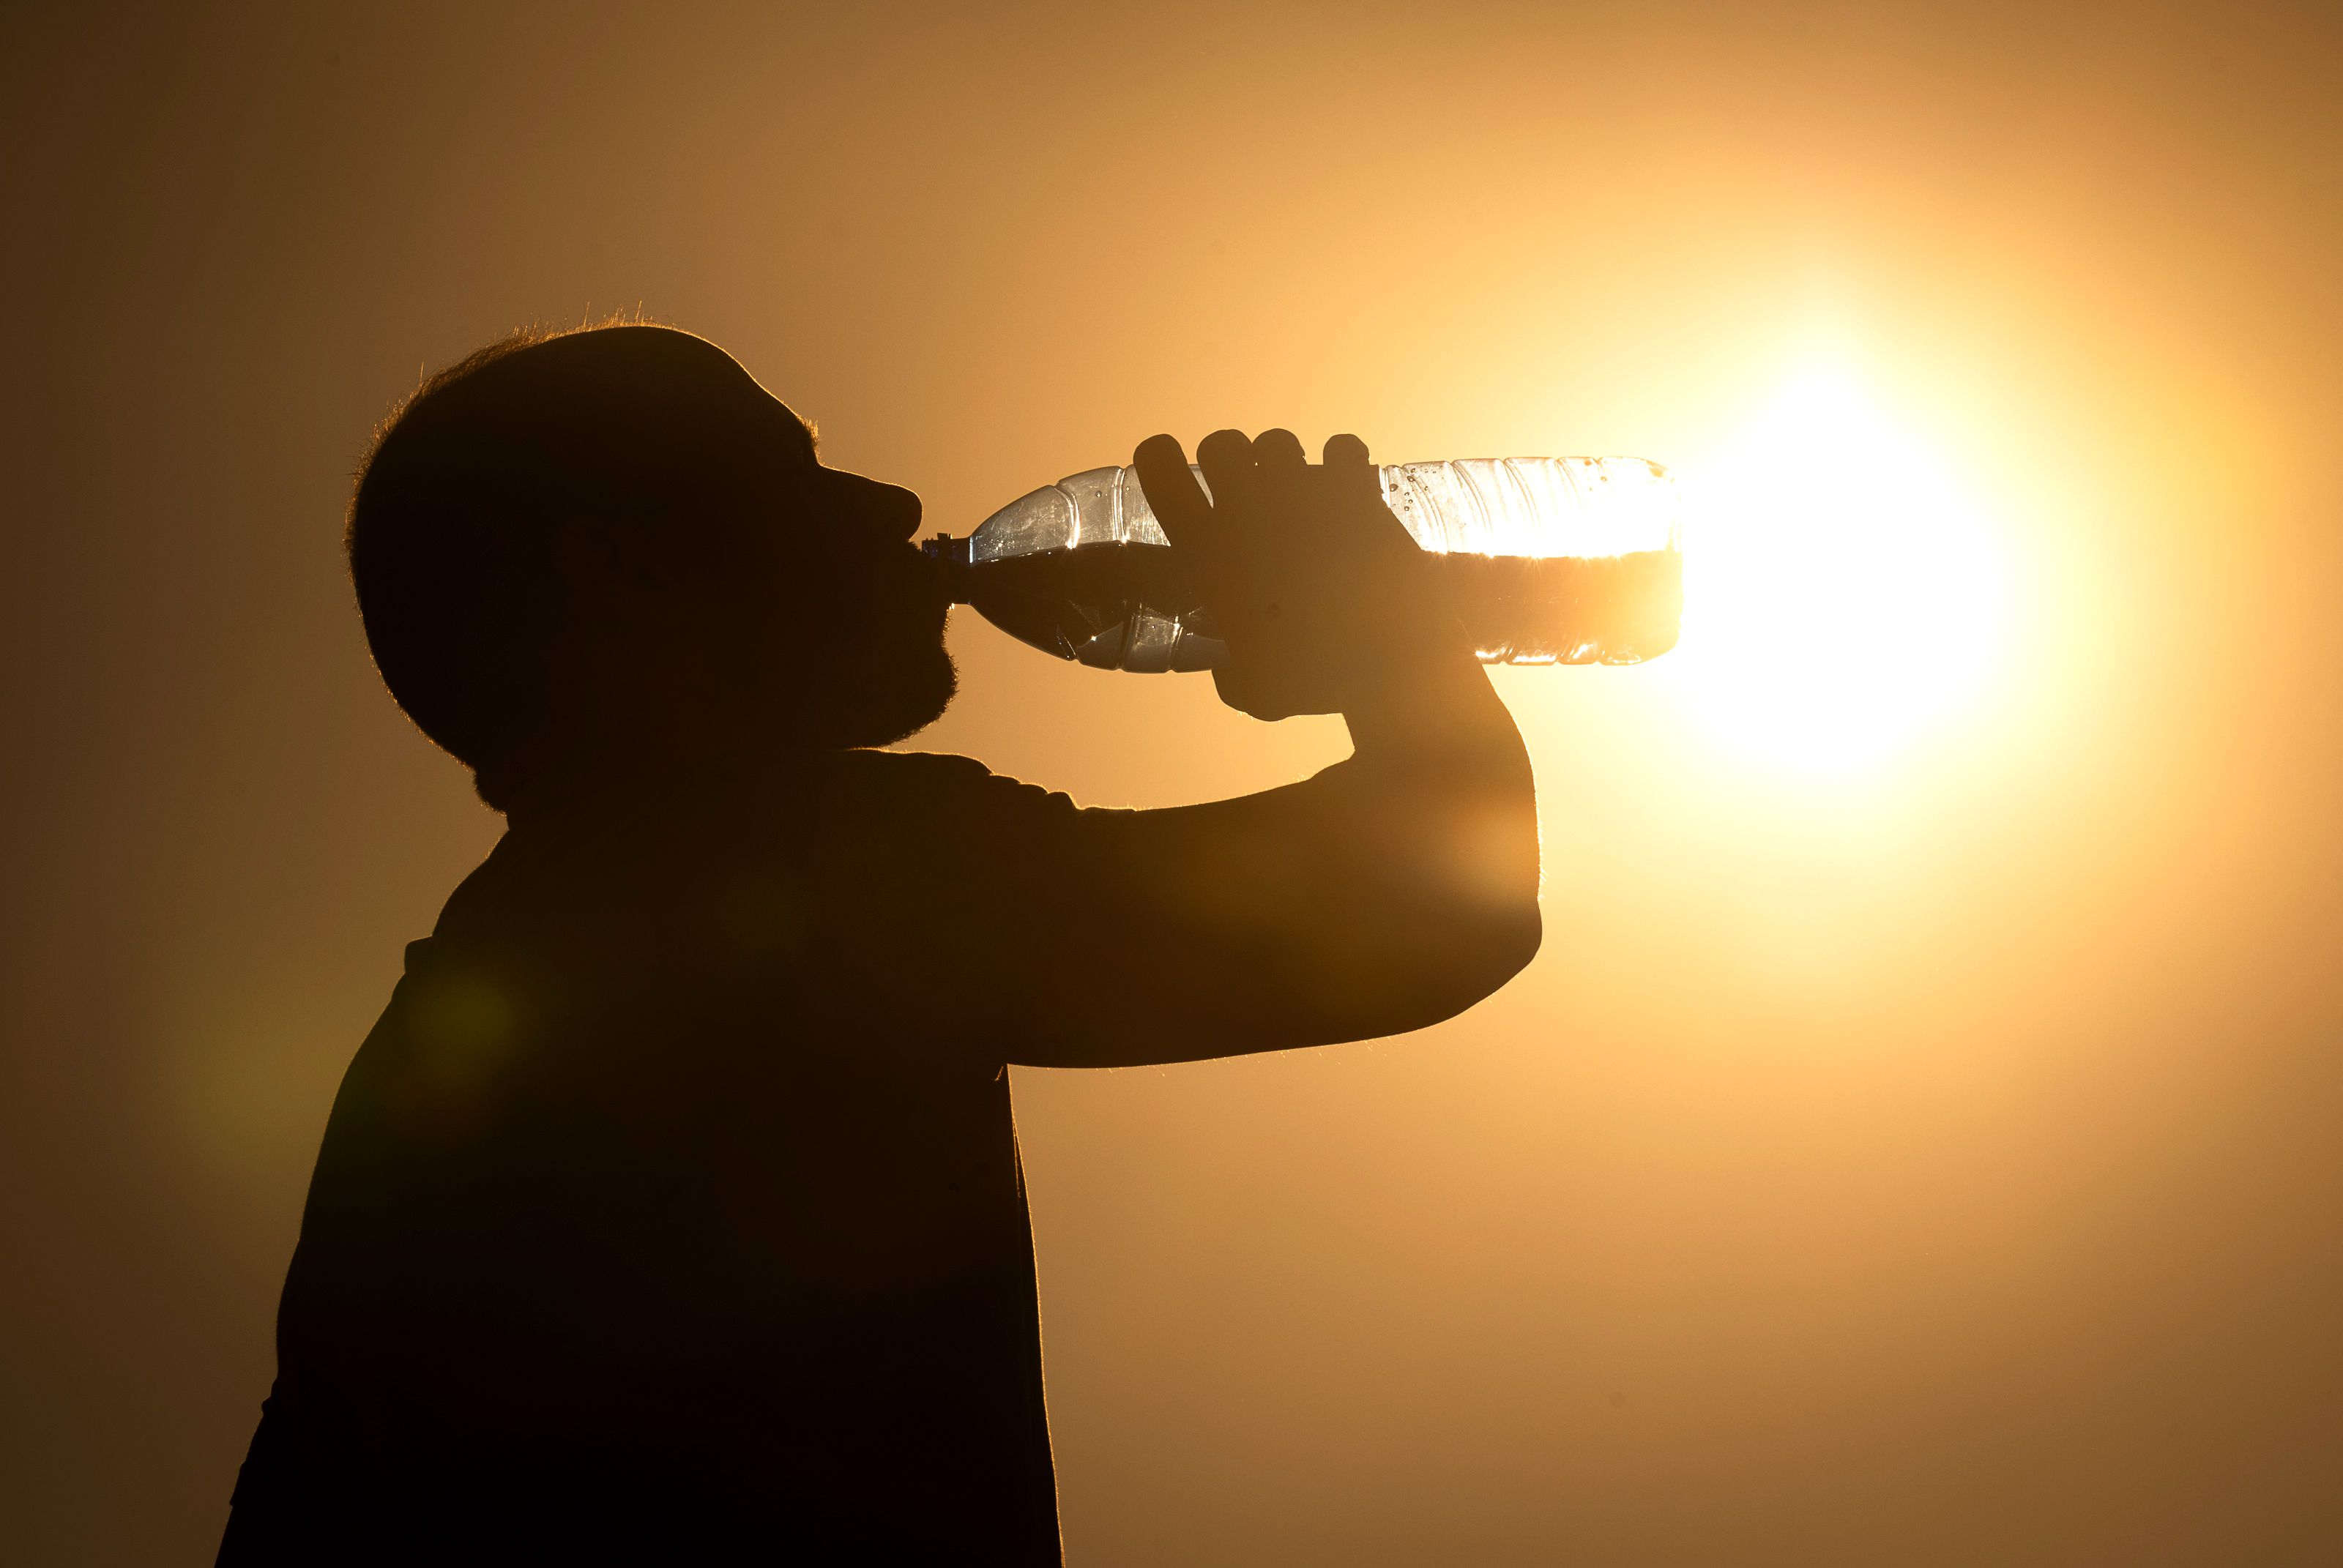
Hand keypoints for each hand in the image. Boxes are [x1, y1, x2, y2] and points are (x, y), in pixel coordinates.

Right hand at [1133, 429, 1442, 719]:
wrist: (1389, 655)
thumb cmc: (1313, 676)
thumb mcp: (1255, 690)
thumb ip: (1231, 673)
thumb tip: (1230, 666)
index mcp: (1208, 550)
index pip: (1160, 470)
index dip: (1159, 460)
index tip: (1169, 468)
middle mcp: (1247, 506)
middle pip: (1219, 444)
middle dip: (1228, 463)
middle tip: (1246, 495)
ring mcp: (1302, 489)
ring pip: (1276, 440)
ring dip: (1283, 463)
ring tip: (1299, 495)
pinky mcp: (1355, 487)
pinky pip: (1341, 447)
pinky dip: (1343, 463)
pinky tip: (1348, 488)